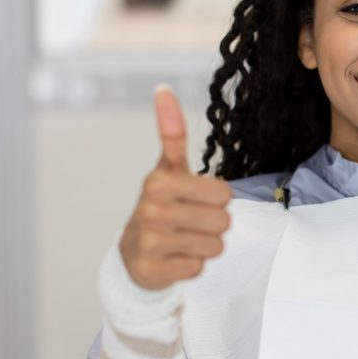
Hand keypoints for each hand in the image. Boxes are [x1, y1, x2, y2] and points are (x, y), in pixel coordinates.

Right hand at [119, 85, 232, 290]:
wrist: (134, 254)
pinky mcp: (152, 270)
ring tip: (184, 240)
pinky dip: (193, 265)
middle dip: (214, 225)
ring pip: (215, 246)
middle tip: (191, 223)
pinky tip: (175, 258)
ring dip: (205, 246)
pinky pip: (199, 268)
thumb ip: (171, 132)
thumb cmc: (162, 205)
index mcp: (159, 181)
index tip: (196, 200)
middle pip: (223, 221)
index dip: (217, 200)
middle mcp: (151, 209)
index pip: (224, 193)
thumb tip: (163, 89)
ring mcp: (150, 241)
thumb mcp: (167, 168)